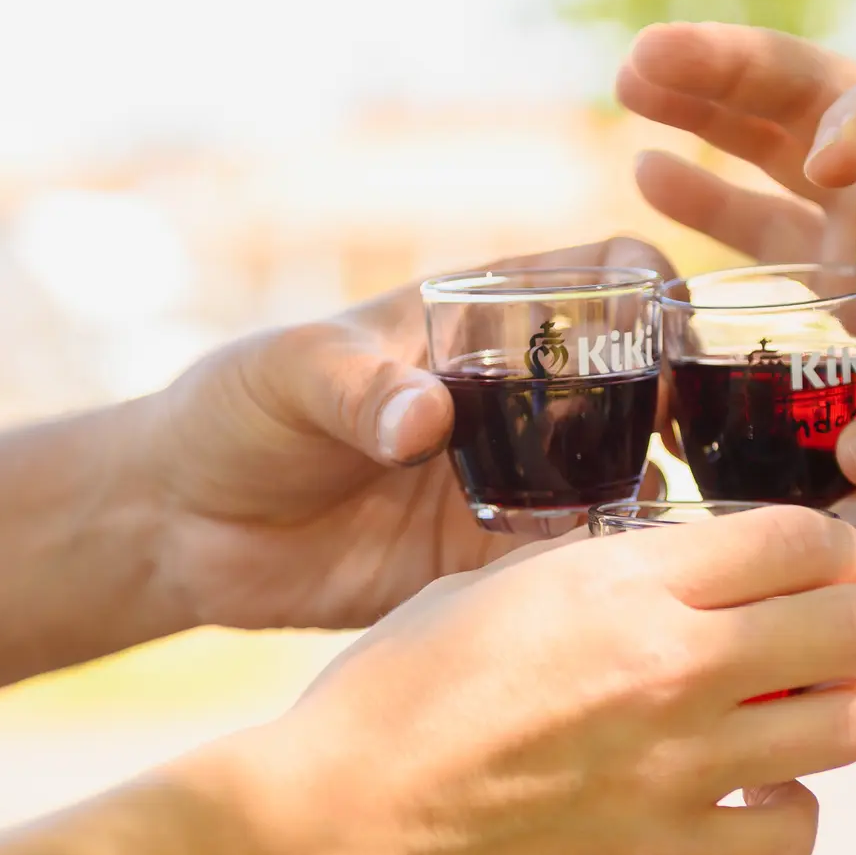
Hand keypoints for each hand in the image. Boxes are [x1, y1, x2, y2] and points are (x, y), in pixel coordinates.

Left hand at [128, 237, 672, 630]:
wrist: (178, 526)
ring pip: (617, 475)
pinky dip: (591, 568)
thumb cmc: (233, 411)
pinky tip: (592, 578)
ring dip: (641, 490)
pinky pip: (564, 562)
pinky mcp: (487, 558)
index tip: (670, 328)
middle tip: (677, 440)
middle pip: (635, 382)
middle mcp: (515, 397)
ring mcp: (510, 477)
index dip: (652, 290)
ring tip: (632, 513)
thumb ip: (358, 389)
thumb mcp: (287, 374)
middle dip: (672, 404)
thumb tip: (425, 420)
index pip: (602, 276)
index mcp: (481, 320)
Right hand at [223, 506, 855, 854]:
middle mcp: (669, 671)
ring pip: (846, 732)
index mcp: (622, 585)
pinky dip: (783, 815)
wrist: (336, 822)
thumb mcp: (494, 588)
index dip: (823, 545)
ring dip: (825, 717)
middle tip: (814, 636)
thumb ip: (605, 568)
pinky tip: (743, 799)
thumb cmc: (395, 696)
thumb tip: (681, 564)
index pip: (800, 538)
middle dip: (848, 624)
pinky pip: (792, 836)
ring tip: (782, 717)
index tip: (812, 562)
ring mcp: (675, 776)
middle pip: (853, 629)